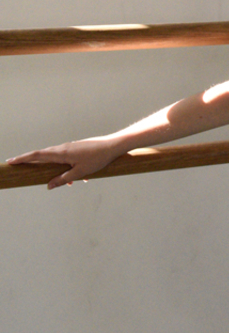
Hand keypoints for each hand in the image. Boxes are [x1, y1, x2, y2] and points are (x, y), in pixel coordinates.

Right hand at [6, 137, 123, 189]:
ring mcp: (71, 147)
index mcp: (61, 153)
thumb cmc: (98, 159)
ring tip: (68, 183)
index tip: (11, 161)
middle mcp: (64, 148)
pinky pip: (68, 159)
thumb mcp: (79, 172)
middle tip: (22, 168)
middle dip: (34, 163)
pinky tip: (81, 178)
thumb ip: (63, 179)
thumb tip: (48, 186)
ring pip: (57, 159)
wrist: (114, 146)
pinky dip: (68, 168)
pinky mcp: (78, 149)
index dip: (23, 158)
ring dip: (57, 170)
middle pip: (44, 156)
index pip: (37, 155)